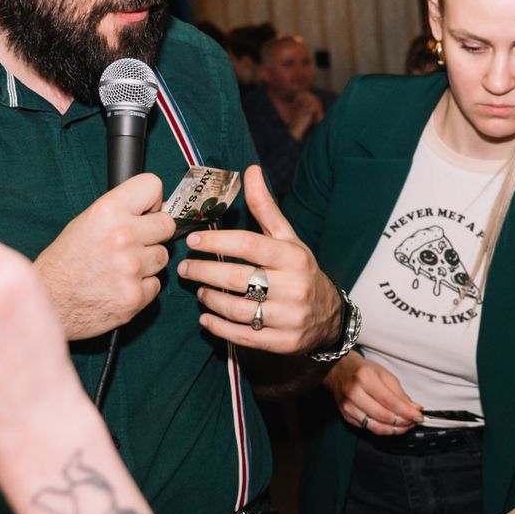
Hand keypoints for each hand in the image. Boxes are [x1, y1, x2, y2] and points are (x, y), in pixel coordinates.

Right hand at [32, 172, 175, 340]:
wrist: (49, 301)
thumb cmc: (65, 262)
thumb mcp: (86, 222)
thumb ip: (120, 212)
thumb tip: (155, 208)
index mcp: (108, 211)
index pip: (153, 186)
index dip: (151, 201)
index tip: (145, 213)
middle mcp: (122, 235)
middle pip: (167, 225)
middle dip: (154, 234)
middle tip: (134, 244)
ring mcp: (131, 267)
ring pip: (162, 257)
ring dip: (147, 263)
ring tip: (120, 267)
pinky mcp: (136, 295)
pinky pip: (155, 284)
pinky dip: (141, 287)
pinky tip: (119, 286)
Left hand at [178, 165, 344, 354]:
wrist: (329, 315)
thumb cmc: (300, 270)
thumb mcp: (287, 237)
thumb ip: (265, 207)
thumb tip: (250, 171)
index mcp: (292, 257)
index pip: (249, 245)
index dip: (217, 242)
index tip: (192, 240)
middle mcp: (293, 286)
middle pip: (237, 278)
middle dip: (204, 272)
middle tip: (185, 268)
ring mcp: (289, 317)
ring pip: (237, 309)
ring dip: (210, 300)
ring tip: (198, 291)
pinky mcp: (283, 342)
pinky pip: (244, 336)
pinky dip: (220, 327)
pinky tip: (207, 318)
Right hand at [327, 354, 420, 435]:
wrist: (339, 370)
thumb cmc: (363, 370)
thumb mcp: (384, 374)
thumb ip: (399, 393)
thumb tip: (414, 408)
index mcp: (365, 378)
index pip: (390, 401)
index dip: (407, 412)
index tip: (419, 416)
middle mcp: (354, 393)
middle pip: (383, 416)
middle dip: (403, 422)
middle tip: (414, 421)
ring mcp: (348, 407)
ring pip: (375, 426)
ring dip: (394, 429)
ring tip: (406, 426)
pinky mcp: (346, 416)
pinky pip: (368, 428)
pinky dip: (383, 430)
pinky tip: (392, 426)